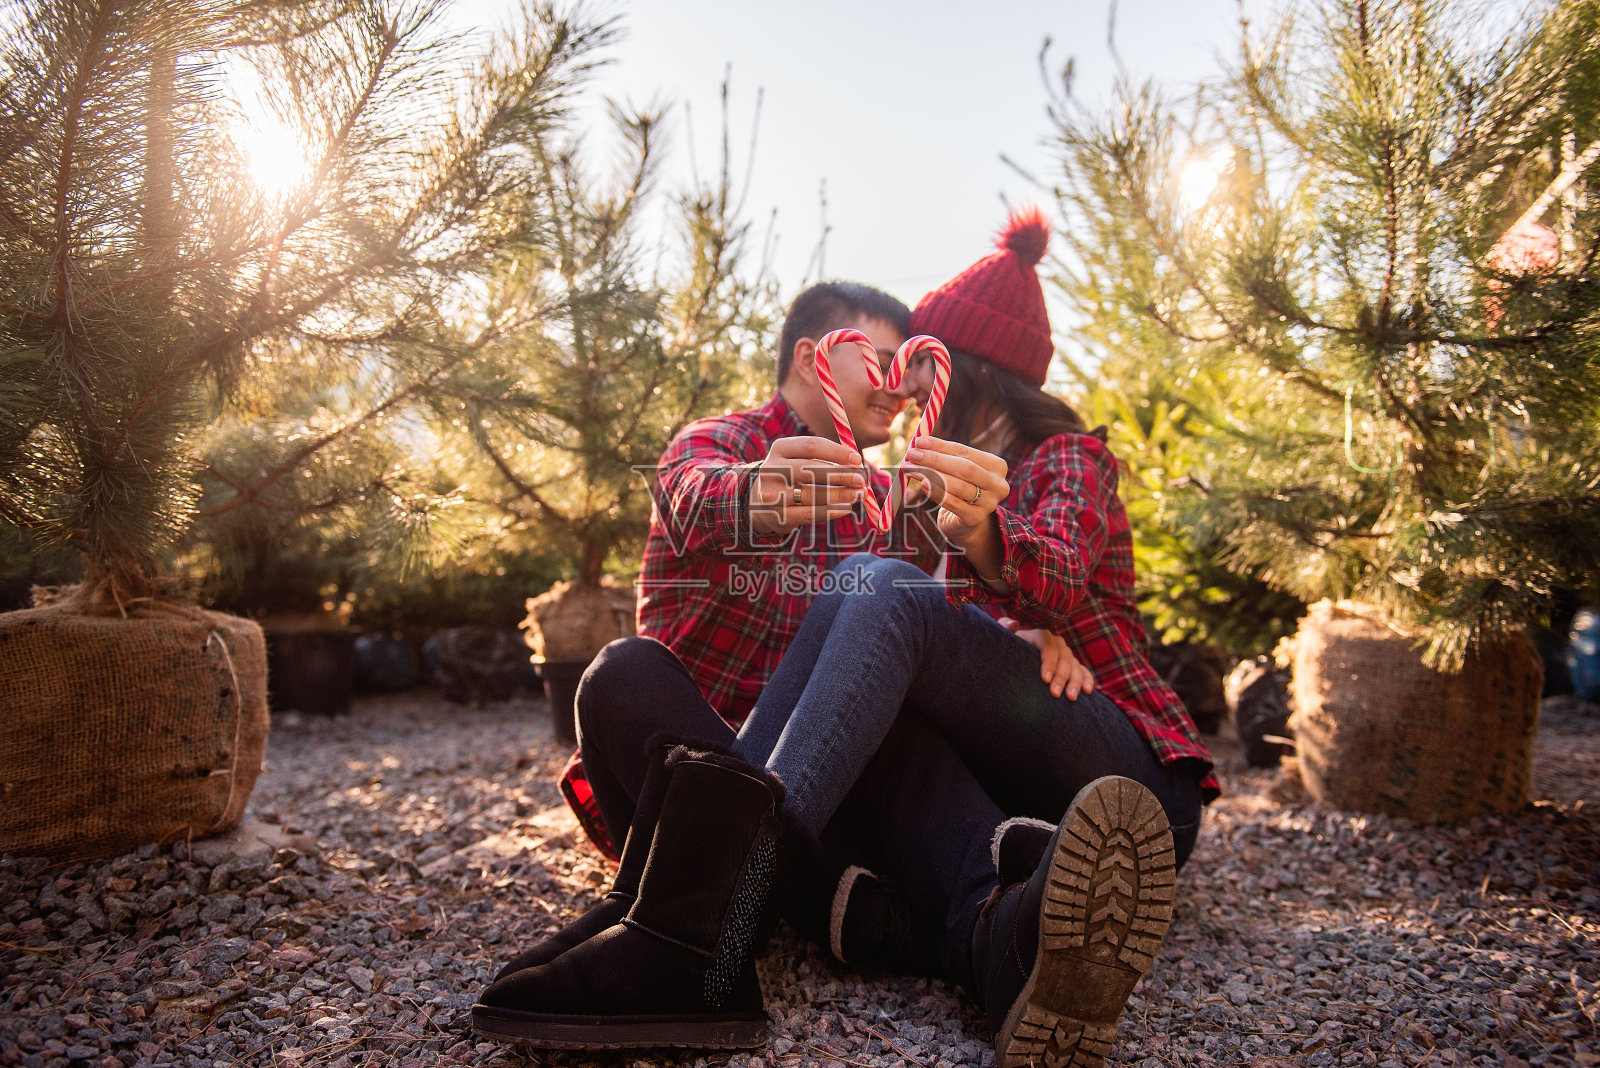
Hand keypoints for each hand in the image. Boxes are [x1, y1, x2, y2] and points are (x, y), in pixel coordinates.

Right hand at [750, 436, 865, 534]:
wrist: (762, 503)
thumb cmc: (791, 477)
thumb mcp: (800, 460)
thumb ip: (825, 459)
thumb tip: (856, 465)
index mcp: (780, 448)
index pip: (811, 446)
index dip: (836, 452)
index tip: (857, 459)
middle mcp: (772, 469)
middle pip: (810, 469)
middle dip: (840, 475)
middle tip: (860, 480)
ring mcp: (772, 494)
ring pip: (811, 493)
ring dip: (839, 494)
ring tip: (858, 495)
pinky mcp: (778, 515)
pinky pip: (809, 513)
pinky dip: (830, 511)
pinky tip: (845, 509)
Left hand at [902, 435, 1008, 543]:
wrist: (966, 520)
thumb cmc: (960, 488)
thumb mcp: (956, 469)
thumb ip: (943, 455)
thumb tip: (919, 443)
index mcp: (996, 466)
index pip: (965, 452)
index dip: (940, 446)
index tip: (919, 442)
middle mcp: (997, 484)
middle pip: (964, 468)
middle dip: (935, 460)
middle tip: (912, 455)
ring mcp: (989, 503)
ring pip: (958, 485)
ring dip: (931, 475)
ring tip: (911, 469)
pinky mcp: (975, 518)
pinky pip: (952, 503)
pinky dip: (936, 492)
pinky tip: (923, 485)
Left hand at [1001, 617, 1094, 699]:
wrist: (1015, 660)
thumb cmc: (1007, 649)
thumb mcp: (1003, 639)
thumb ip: (1004, 629)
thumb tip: (1012, 624)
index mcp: (1039, 635)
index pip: (1048, 645)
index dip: (1049, 661)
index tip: (1045, 679)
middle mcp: (1056, 643)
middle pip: (1064, 657)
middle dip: (1061, 677)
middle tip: (1055, 694)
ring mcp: (1065, 654)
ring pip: (1075, 666)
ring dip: (1075, 682)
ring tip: (1071, 698)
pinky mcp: (1072, 666)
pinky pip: (1083, 671)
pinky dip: (1087, 680)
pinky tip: (1087, 692)